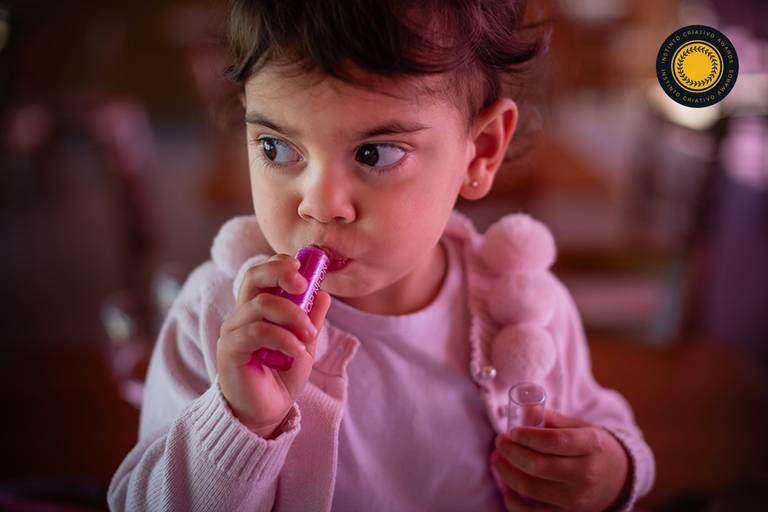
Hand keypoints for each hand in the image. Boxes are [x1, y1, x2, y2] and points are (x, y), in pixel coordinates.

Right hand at [217, 253, 331, 437]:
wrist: (268, 412)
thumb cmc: (282, 376)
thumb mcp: (304, 343)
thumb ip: (310, 319)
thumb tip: (324, 293)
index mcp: (257, 308)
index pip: (262, 273)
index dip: (281, 264)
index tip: (305, 269)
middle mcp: (241, 315)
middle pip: (252, 276)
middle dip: (280, 273)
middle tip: (304, 285)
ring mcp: (233, 331)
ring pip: (260, 305)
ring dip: (292, 316)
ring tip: (309, 335)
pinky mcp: (229, 350)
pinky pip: (257, 332)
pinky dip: (283, 338)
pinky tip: (297, 352)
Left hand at [490, 409, 631, 510]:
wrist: (620, 479)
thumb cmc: (593, 447)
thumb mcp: (580, 427)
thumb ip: (552, 419)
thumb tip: (525, 407)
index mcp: (590, 445)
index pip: (555, 441)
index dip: (528, 436)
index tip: (512, 431)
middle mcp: (586, 474)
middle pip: (539, 466)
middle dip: (512, 453)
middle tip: (499, 442)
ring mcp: (577, 499)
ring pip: (532, 489)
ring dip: (507, 474)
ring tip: (497, 459)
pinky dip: (514, 502)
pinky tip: (506, 487)